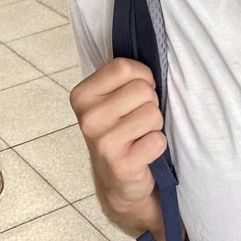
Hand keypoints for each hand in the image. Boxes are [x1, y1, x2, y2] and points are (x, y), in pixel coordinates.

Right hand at [70, 58, 165, 239]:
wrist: (118, 182)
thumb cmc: (119, 132)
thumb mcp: (111, 100)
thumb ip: (122, 78)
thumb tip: (152, 58)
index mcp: (82, 95)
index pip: (124, 67)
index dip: (142, 77)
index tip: (136, 94)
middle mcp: (87, 117)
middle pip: (143, 90)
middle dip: (149, 104)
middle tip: (137, 121)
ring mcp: (102, 142)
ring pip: (153, 114)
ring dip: (154, 126)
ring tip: (139, 137)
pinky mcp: (121, 164)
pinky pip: (158, 140)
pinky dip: (157, 147)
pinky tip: (143, 153)